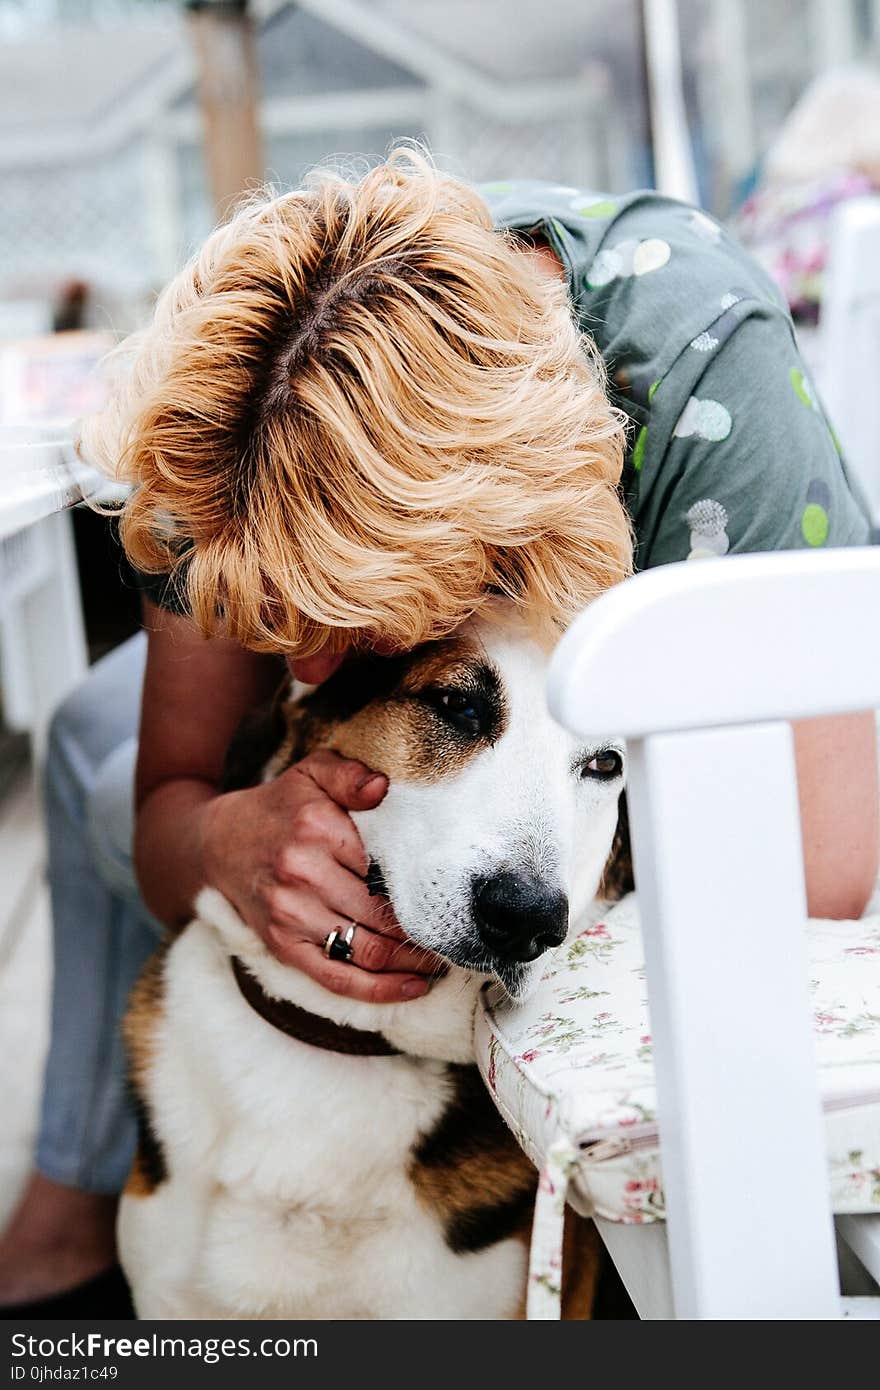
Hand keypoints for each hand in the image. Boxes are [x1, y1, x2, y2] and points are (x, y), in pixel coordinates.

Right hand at [200, 749, 439, 1001]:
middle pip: (383, 916)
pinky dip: (379, 991)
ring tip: (443, 960)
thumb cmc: (280, 807)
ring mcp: (291, 915)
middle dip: (426, 932)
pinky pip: (337, 978)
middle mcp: (302, 874)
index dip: (424, 887)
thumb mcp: (313, 773)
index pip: (387, 868)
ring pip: (368, 952)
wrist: (218, 843)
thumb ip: (350, 775)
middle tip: (459, 934)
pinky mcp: (283, 946)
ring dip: (412, 963)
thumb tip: (383, 787)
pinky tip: (412, 988)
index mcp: (316, 829)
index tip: (452, 897)